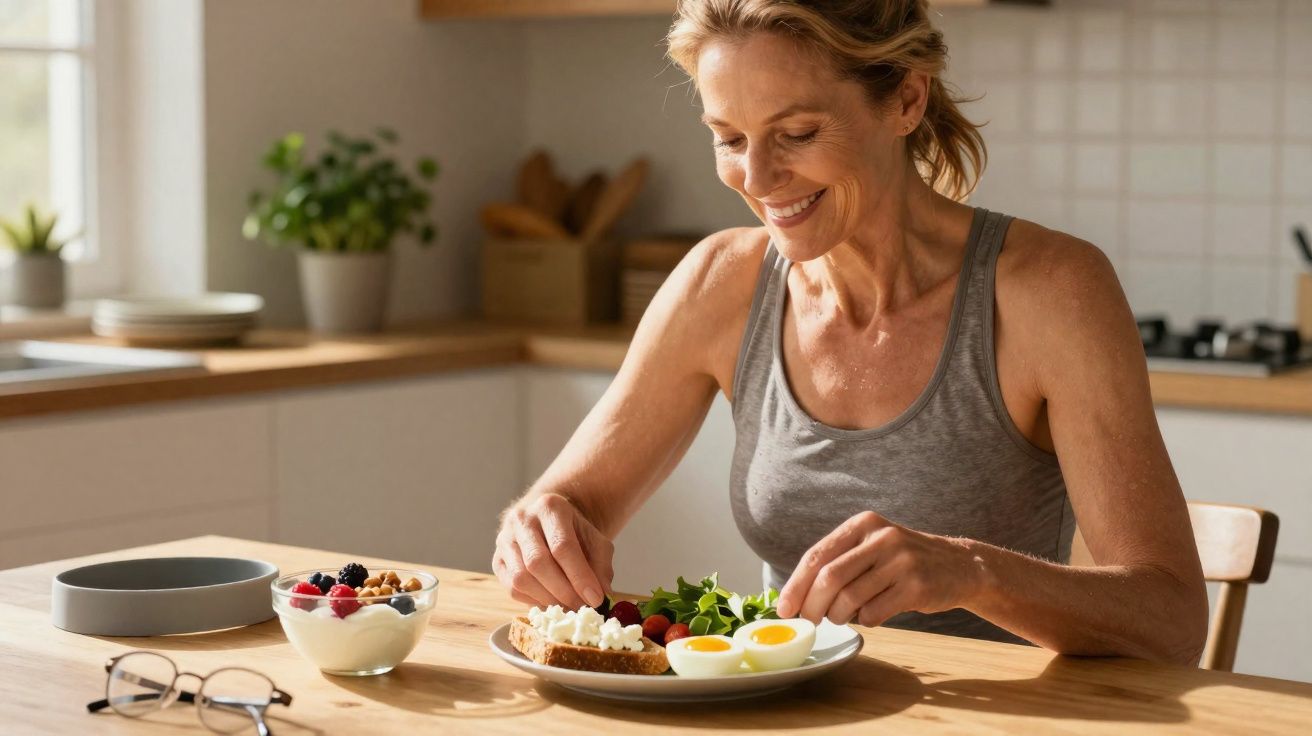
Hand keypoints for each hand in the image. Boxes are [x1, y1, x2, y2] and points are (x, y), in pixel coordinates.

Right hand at [492, 492, 613, 608]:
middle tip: (582, 607)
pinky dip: (534, 601)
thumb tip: (603, 594)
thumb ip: (601, 565)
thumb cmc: (574, 533)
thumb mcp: (595, 540)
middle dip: (563, 591)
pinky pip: (512, 588)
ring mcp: (504, 539)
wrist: (549, 522)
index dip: (579, 576)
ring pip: (521, 578)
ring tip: (568, 607)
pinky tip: (551, 602)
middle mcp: (522, 519)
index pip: (562, 545)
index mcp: (550, 507)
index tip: (596, 599)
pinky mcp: (497, 560)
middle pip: (538, 562)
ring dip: (547, 599)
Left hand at [776, 511, 979, 626]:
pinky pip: (874, 613)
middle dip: (812, 606)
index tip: (784, 608)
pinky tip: (870, 614)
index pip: (817, 555)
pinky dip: (864, 620)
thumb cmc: (902, 561)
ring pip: (850, 599)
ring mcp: (901, 561)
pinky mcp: (917, 586)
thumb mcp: (872, 545)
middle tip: (808, 621)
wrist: (959, 566)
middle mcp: (881, 537)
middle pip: (829, 578)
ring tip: (842, 617)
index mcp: (863, 524)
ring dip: (839, 616)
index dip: (796, 585)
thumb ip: (838, 560)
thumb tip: (795, 594)